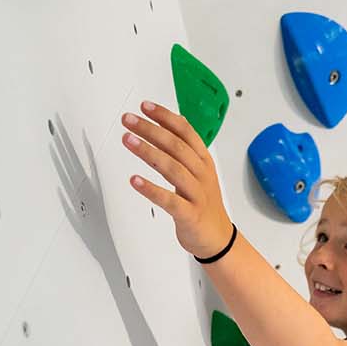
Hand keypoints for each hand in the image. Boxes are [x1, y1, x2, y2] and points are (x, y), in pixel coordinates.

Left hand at [121, 101, 233, 259]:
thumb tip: (169, 124)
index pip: (186, 132)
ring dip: (148, 152)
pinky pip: (169, 200)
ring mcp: (197, 194)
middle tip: (128, 119)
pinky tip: (135, 180)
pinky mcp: (189, 214)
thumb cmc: (204, 204)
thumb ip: (184, 151)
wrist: (218, 238)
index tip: (145, 106)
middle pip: (177, 146)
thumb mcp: (198, 173)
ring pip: (173, 168)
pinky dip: (151, 189)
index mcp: (204, 161)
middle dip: (151, 130)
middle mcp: (202, 175)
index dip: (165, 117)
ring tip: (128, 140)